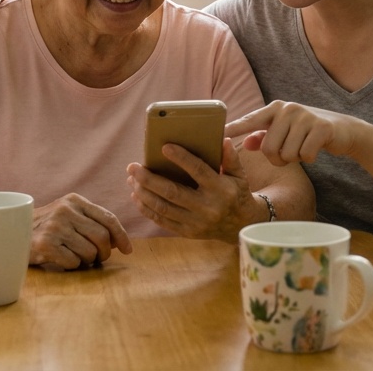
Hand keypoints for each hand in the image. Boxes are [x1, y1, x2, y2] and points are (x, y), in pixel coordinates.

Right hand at [29, 193, 132, 269]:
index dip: (121, 236)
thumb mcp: (68, 215)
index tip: (128, 250)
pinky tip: (60, 259)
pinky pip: (74, 262)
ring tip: (74, 256)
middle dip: (104, 252)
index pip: (108, 218)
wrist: (10, 233)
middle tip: (97, 258)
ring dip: (86, 260)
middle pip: (102, 237)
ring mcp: (54, 227)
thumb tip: (120, 241)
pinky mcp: (45, 244)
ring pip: (90, 252)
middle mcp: (65, 210)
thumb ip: (91, 221)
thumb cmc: (46, 227)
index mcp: (74, 200)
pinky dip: (72, 265)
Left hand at [126, 138, 254, 243]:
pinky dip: (147, 209)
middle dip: (149, 179)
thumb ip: (231, 158)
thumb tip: (223, 140)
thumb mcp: (239, 175)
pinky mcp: (187, 232)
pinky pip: (162, 221)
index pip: (198, 171)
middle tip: (133, 166)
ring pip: (163, 208)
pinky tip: (137, 197)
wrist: (240, 226)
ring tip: (131, 180)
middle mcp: (207, 207)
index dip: (181, 159)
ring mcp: (195, 222)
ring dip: (143, 193)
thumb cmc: (237, 194)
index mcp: (220, 189)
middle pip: (172, 192)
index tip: (164, 147)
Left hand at [224, 101, 361, 165]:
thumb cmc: (308, 131)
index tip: (217, 134)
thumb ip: (264, 136)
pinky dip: (308, 158)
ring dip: (294, 159)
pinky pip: (304, 156)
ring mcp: (305, 116)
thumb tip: (245, 143)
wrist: (344, 130)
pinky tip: (315, 149)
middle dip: (277, 159)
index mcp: (275, 108)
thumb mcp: (285, 131)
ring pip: (286, 154)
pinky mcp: (321, 128)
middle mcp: (288, 109)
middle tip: (289, 153)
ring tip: (303, 148)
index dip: (234, 128)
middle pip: (268, 148)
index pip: (249, 120)